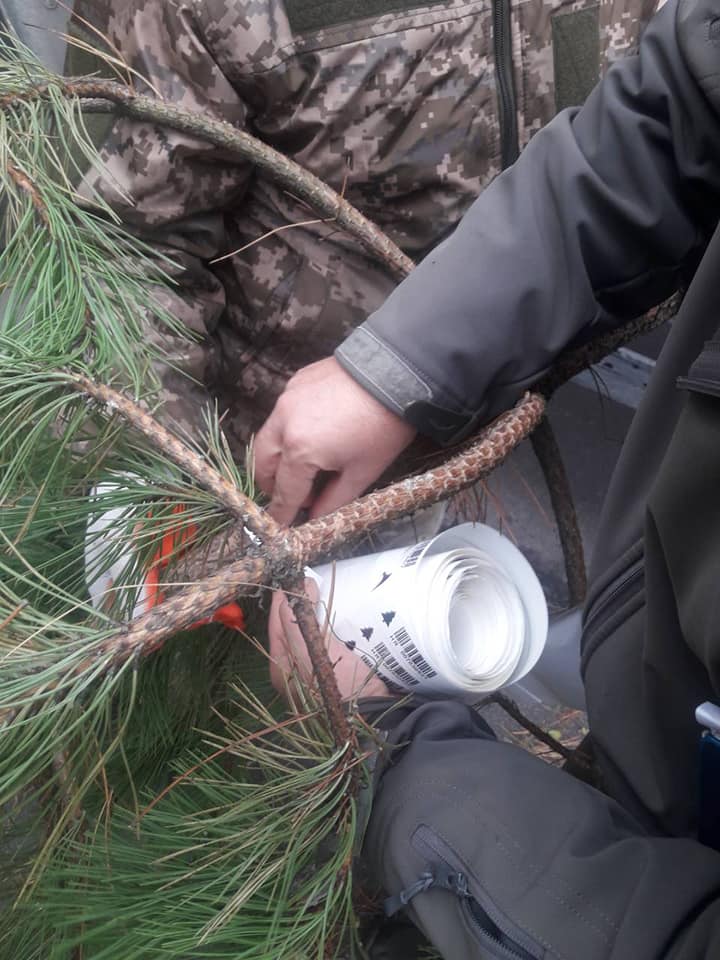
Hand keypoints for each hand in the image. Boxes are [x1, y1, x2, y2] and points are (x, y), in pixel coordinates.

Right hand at [254, 357, 416, 524]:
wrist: (396, 373)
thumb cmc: (383, 427)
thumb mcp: (362, 472)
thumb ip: (333, 500)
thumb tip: (315, 517)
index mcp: (300, 451)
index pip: (284, 492)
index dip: (281, 513)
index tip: (277, 527)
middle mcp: (283, 424)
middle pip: (263, 463)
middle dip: (272, 484)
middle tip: (292, 496)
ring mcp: (286, 399)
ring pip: (268, 436)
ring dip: (277, 456)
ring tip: (303, 467)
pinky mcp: (295, 382)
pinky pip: (281, 413)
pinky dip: (288, 430)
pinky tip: (313, 433)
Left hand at [268, 579, 389, 700]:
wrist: (371, 714)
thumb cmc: (336, 683)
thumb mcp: (309, 649)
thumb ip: (295, 619)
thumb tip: (295, 587)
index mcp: (280, 666)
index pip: (276, 623)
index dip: (282, 598)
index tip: (290, 577)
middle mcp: (291, 670)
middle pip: (290, 628)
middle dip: (295, 605)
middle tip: (305, 581)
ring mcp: (312, 671)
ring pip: (306, 634)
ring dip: (311, 614)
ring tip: (318, 592)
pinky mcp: (332, 671)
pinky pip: (323, 642)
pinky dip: (325, 626)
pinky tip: (333, 616)